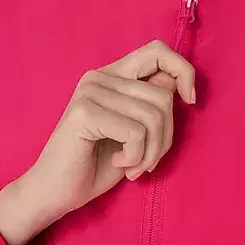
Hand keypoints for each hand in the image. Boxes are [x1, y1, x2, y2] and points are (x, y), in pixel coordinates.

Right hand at [0, 39, 196, 244]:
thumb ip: (151, 103)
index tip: (190, 101)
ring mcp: (91, 91)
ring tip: (134, 166)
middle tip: (147, 161)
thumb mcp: (135, 130)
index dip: (183, 71)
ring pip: (153, 116)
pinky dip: (136, 157)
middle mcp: (99, 76)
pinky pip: (136, 132)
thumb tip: (179, 83)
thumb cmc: (95, 164)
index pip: (157, 51)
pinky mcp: (85, 112)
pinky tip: (119, 163)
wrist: (54, 193)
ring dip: (151, 152)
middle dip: (165, 137)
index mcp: (112, 75)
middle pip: (162, 95)